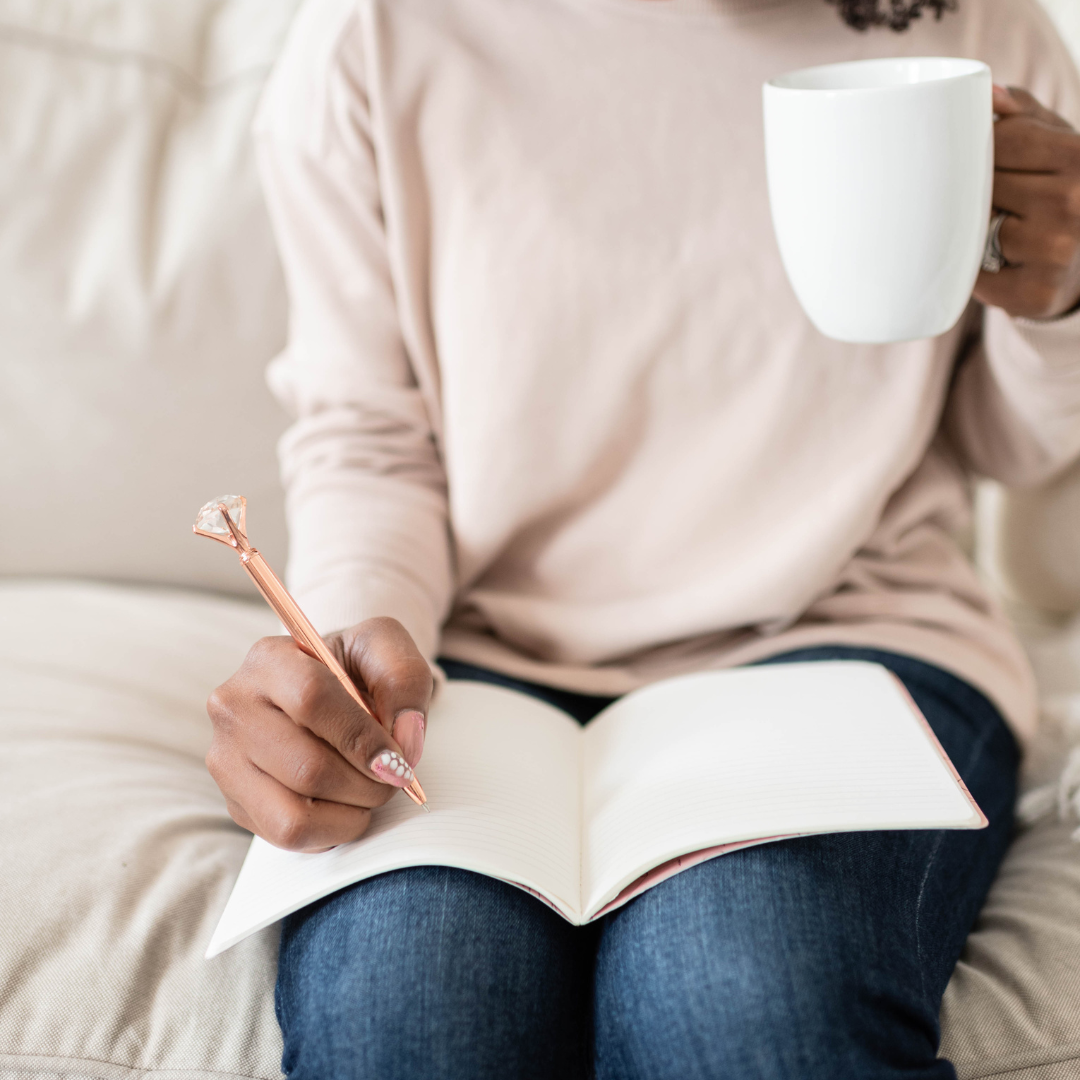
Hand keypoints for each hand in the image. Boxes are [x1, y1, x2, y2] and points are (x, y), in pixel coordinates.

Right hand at [206, 617, 432, 851]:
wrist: (330, 693)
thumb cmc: (357, 669)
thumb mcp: (387, 649)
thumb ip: (403, 679)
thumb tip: (404, 740)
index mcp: (269, 659)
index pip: (311, 699)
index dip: (362, 738)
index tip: (397, 759)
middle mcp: (234, 708)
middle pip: (306, 767)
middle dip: (366, 783)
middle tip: (394, 776)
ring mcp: (226, 759)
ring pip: (293, 814)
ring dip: (351, 812)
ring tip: (370, 789)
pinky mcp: (235, 802)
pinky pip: (288, 836)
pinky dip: (333, 830)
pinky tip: (346, 803)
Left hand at [973, 85, 1079, 319]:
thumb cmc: (1059, 192)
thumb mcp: (1055, 144)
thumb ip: (1022, 115)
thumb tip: (986, 91)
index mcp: (1079, 156)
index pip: (1002, 140)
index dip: (979, 151)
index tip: (978, 160)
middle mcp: (1075, 201)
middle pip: (984, 185)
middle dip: (976, 192)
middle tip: (992, 201)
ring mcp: (1057, 251)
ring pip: (975, 229)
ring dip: (973, 231)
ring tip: (998, 230)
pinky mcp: (1035, 294)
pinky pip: (973, 278)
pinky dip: (971, 272)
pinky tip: (996, 263)